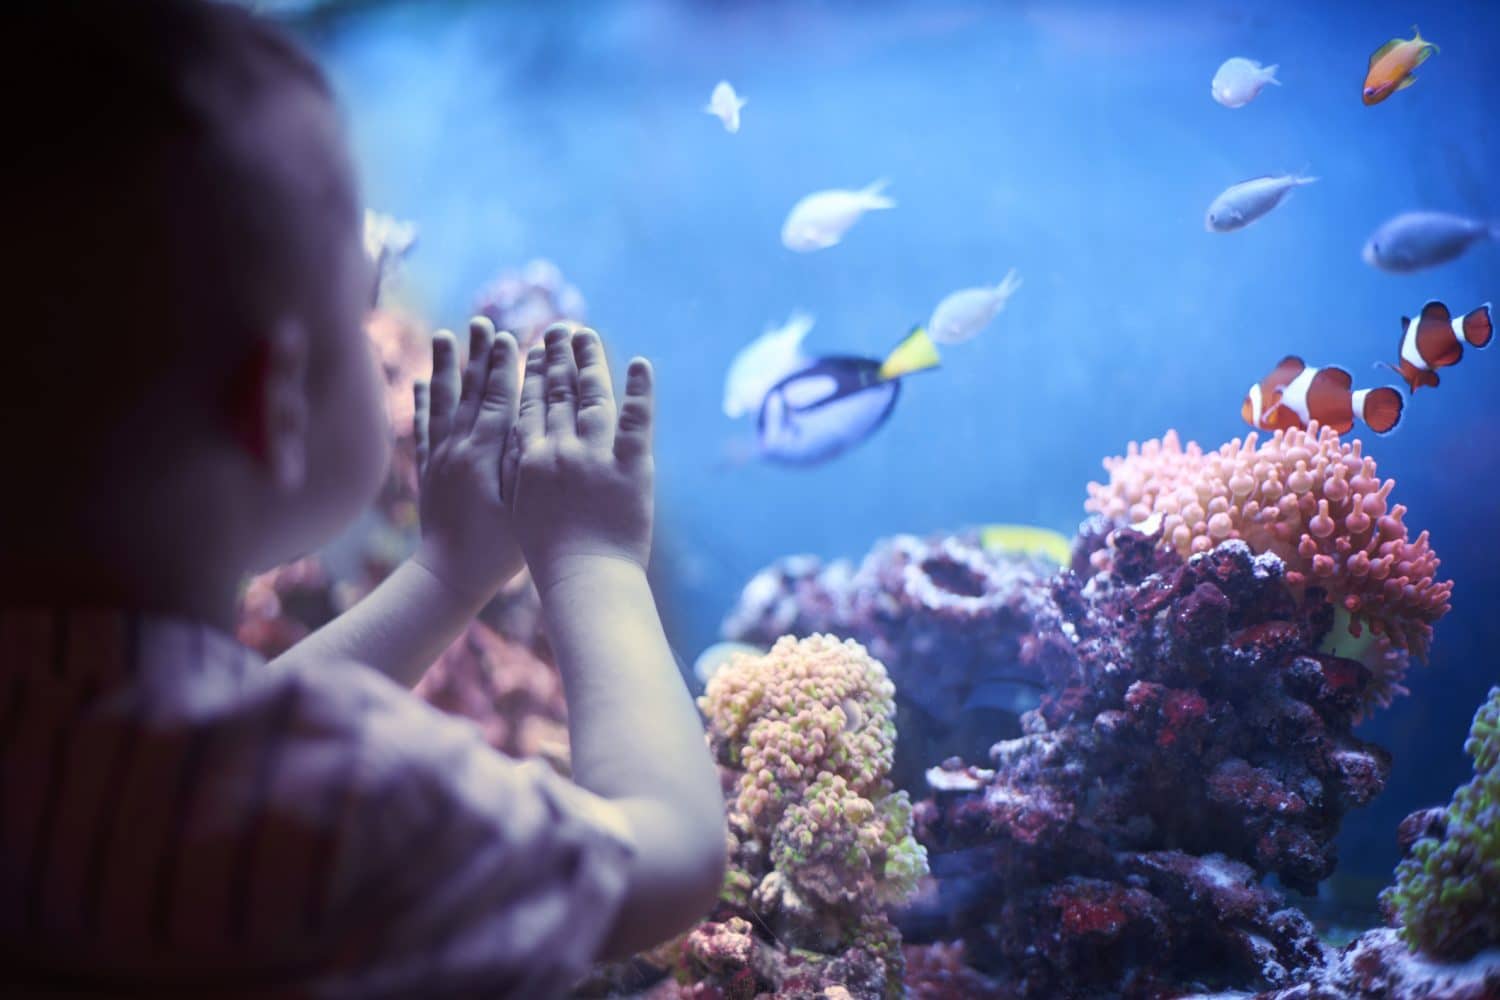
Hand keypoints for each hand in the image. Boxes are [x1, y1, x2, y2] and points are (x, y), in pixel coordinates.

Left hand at [411, 316, 523, 602]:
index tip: (509, 335)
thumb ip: (524, 460)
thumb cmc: (497, 550)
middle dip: (476, 355)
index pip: (496, 399)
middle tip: (481, 321)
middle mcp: (456, 450)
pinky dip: (422, 402)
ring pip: (441, 403)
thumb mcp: (521, 504)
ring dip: (445, 367)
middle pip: (468, 392)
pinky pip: (422, 429)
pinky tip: (423, 381)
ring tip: (444, 337)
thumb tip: (532, 418)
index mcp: (483, 455)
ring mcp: (438, 460)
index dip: (503, 366)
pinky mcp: (427, 473)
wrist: (448, 577)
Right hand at [503, 324, 654, 594]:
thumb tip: (521, 446)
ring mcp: (595, 456)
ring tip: (586, 333)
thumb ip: (522, 471)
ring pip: (592, 396)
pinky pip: (636, 419)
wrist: (584, 579)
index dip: (531, 374)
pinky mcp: (630, 467)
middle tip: (558, 328)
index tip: (530, 347)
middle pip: (557, 392)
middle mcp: (558, 451)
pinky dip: (639, 389)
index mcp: (529, 460)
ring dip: (589, 360)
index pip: (528, 406)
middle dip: (557, 356)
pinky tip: (640, 363)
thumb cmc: (551, 556)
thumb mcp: (523, 509)